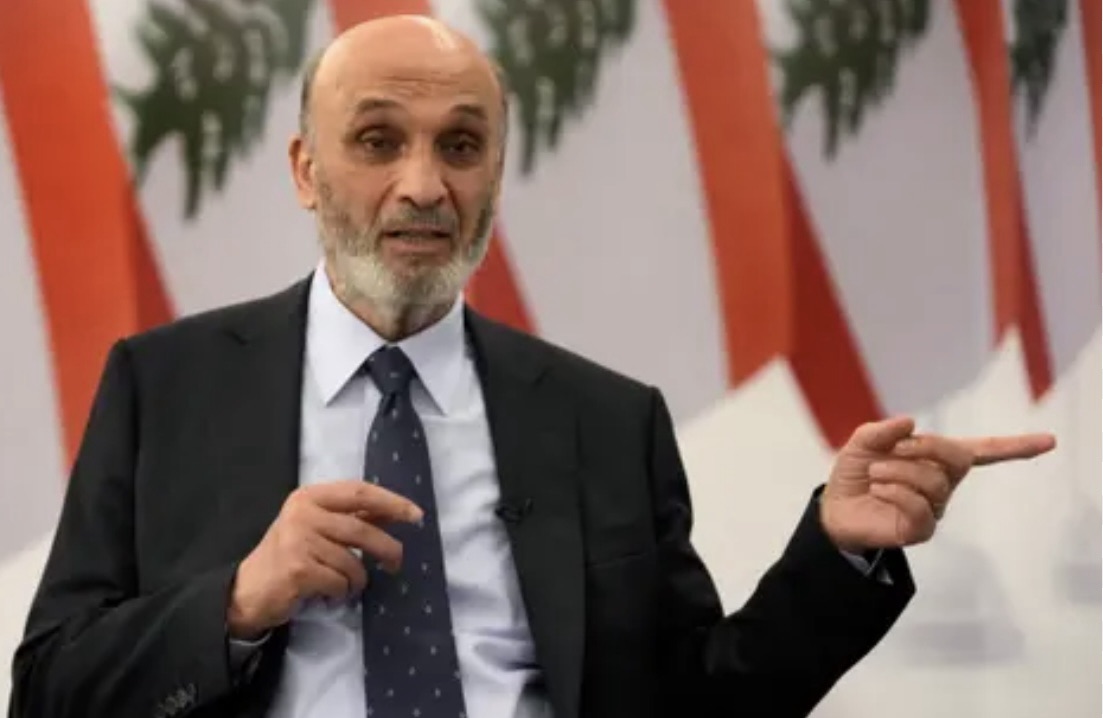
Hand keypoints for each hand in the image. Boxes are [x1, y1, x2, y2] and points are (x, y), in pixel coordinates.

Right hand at [227, 480, 422, 638]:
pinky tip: (328, 592)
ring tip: (348, 584)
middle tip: (396, 563)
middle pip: (362, 530)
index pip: (359, 492)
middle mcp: (302, 514)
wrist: (248, 590)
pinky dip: (341, 592)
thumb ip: (351, 517)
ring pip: (352, 561)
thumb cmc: (290, 556)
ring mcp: (298, 541)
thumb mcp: (317, 527)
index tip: (416, 515)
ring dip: (357, 579)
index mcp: (309, 497)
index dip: (392, 503)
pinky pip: (339, 582)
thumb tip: (398, 512)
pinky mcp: (298, 570)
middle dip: (387, 549)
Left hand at [821, 416, 1055, 552]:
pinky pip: (919, 507)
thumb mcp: (862, 443)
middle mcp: (943, 482)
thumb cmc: (855, 474)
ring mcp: (935, 507)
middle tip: (894, 450)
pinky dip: (895, 492)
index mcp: (936, 458)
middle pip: (957, 458)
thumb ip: (883, 430)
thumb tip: (910, 422)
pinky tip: (880, 491)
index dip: (1015, 447)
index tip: (1049, 441)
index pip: (983, 451)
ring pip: (932, 481)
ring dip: (896, 471)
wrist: (835, 508)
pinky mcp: (922, 529)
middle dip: (925, 448)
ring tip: (876, 476)